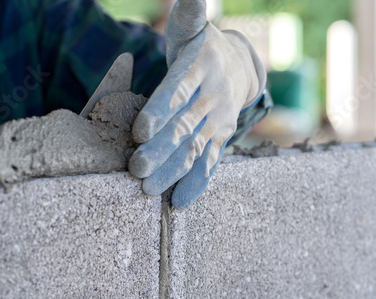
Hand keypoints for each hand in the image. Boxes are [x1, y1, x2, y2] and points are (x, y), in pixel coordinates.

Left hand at [129, 0, 265, 208]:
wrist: (238, 66)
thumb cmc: (201, 47)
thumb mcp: (192, 27)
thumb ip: (188, 12)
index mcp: (198, 69)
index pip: (178, 90)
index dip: (160, 110)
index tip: (140, 131)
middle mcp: (211, 97)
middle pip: (183, 126)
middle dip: (160, 150)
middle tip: (136, 169)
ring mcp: (218, 121)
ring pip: (195, 149)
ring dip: (173, 172)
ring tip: (149, 190)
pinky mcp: (221, 138)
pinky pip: (210, 162)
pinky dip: (197, 183)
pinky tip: (179, 202)